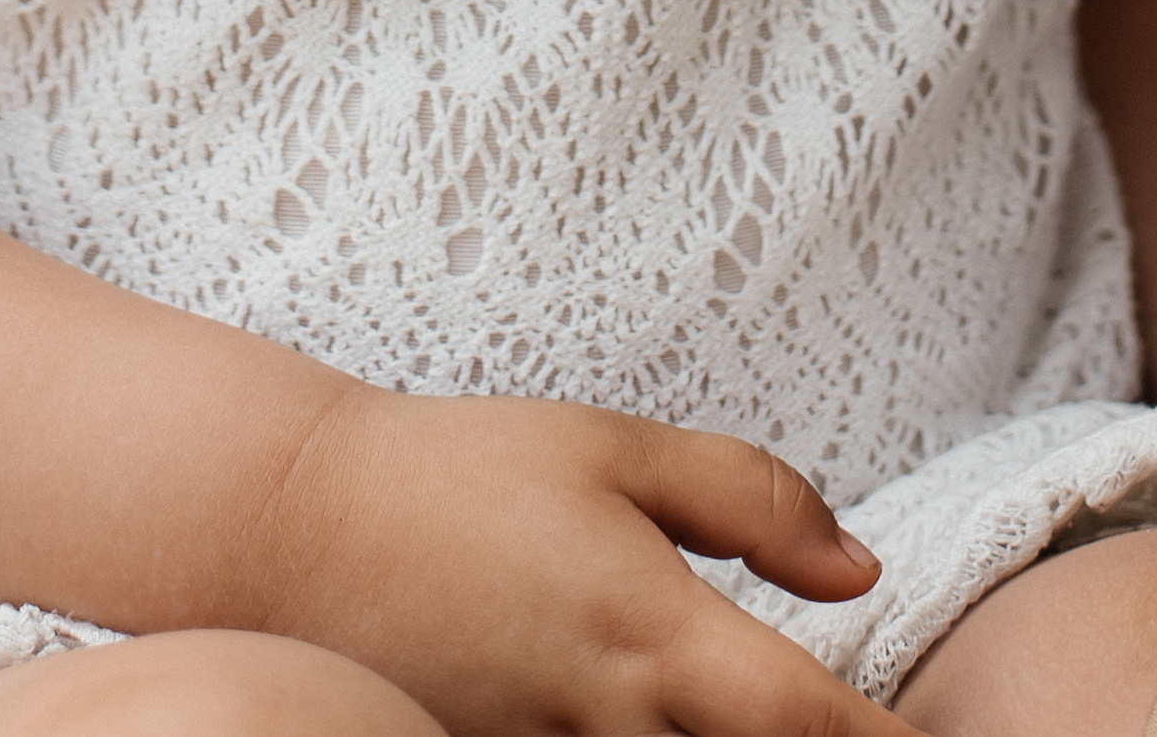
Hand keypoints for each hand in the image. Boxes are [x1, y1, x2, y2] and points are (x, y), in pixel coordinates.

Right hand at [261, 386, 893, 736]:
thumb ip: (750, 501)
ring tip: (753, 711)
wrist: (293, 533)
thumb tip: (863, 574)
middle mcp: (610, 731)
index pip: (812, 726)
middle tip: (845, 720)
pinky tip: (666, 722)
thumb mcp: (614, 448)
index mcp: (655, 635)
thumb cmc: (463, 474)